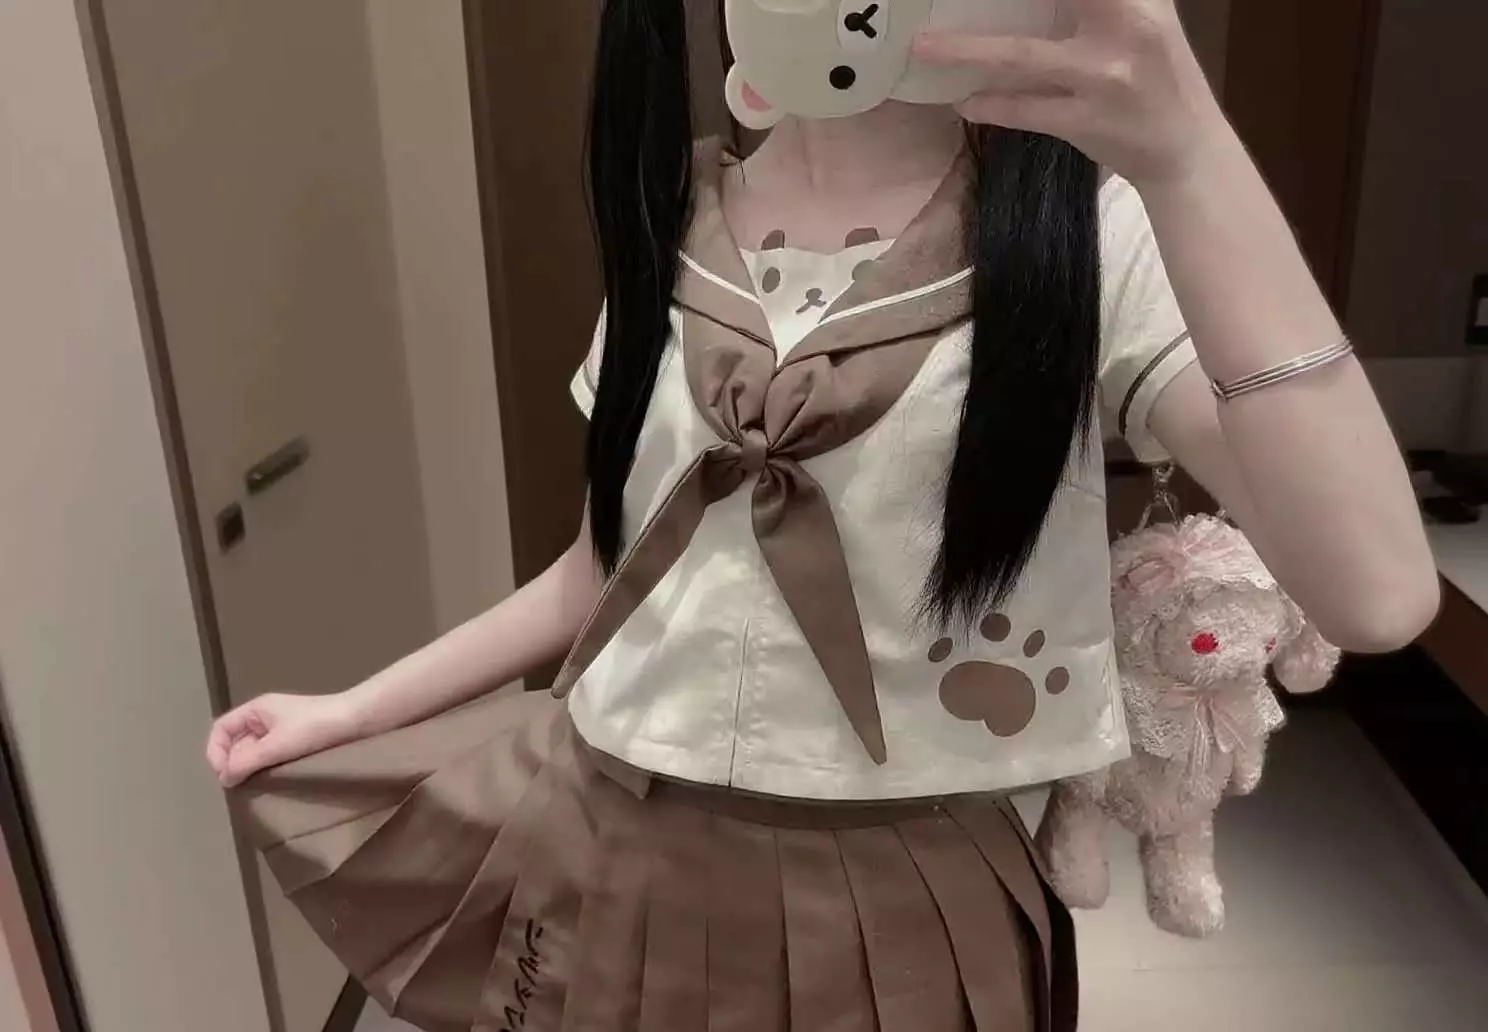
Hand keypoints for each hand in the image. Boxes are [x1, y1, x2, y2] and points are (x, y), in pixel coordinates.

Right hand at [205, 692, 360, 787]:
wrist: (357, 721)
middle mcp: (265, 718)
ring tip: (255, 787)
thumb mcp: (276, 745)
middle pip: (235, 743)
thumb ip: (247, 761)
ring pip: (253, 752)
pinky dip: (266, 769)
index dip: (215, 752)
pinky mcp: (296, 742)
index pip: (221, 730)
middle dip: (233, 764)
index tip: (224, 774)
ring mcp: (281, 730)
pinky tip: (272, 782)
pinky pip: (271, 757)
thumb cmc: (315, 727)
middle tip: (240, 787)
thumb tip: (224, 779)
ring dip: (250, 769)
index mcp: (256, 710)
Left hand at [914, 0, 1228, 185]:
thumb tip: (1042, 1)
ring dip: (965, 52)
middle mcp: (1126, 28)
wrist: (1186, 150)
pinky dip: (989, 105)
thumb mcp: (1146, 19)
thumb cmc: (1159, 76)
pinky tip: (961, 100)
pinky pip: (1024, 110)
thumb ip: (1103, 2)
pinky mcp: (1085, 123)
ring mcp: (1102, 79)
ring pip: (1021, 57)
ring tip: (922, 47)